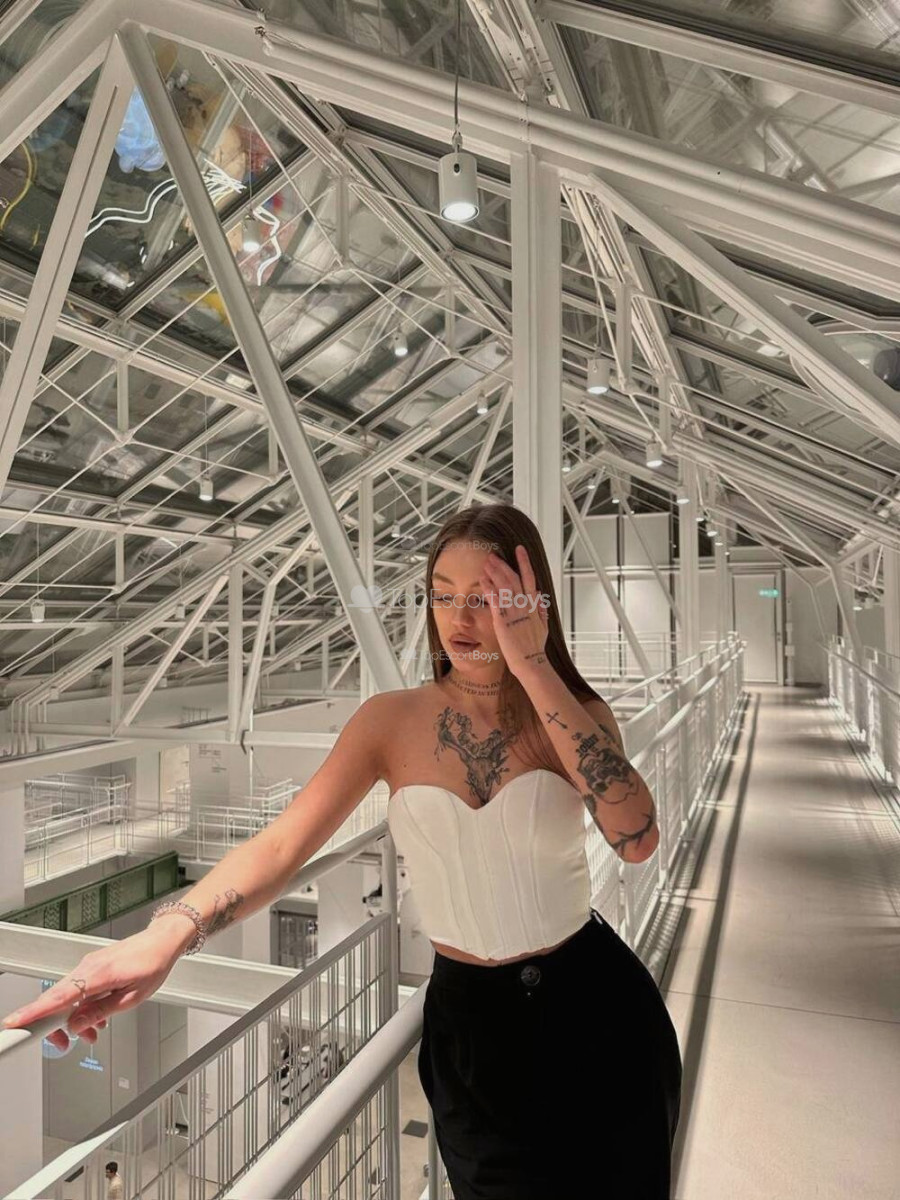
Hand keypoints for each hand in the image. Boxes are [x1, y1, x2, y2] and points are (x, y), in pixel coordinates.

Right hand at [0, 924, 184, 1052]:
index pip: (59, 996)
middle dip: (54, 1026)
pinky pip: (76, 990)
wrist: (162, 941)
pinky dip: (79, 1007)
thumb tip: (77, 1025)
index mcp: (98, 974)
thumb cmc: (153, 964)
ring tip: (90, 1035)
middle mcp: (88, 967)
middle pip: (56, 1000)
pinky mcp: (91, 967)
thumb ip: (101, 1011)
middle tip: (65, 1044)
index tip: (15, 1023)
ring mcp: (87, 966)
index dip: (34, 1012)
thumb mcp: (132, 997)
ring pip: (66, 997)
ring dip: (72, 1018)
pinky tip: (94, 1019)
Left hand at [479, 545, 549, 678]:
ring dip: (494, 572)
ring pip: (503, 585)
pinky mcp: (502, 620)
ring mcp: (513, 612)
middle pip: (513, 578)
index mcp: (534, 605)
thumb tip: (539, 594)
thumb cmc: (535, 647)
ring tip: (486, 562)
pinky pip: (495, 599)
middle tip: (493, 555)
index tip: (519, 549)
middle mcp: (524, 605)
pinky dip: (489, 587)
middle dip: (502, 565)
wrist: (530, 662)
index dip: (524, 562)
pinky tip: (483, 579)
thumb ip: (541, 609)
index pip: (530, 578)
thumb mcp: (543, 626)